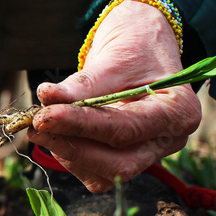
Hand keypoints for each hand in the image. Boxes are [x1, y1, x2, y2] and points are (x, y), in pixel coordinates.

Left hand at [27, 0, 201, 192]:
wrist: (142, 42)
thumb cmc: (136, 45)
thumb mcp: (113, 58)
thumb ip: (83, 85)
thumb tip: (47, 97)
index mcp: (178, 112)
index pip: (125, 130)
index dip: (81, 126)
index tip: (46, 116)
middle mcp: (168, 139)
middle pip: (119, 164)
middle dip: (74, 148)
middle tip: (37, 126)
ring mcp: (149, 153)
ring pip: (105, 174)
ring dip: (68, 153)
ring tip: (42, 126)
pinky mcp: (126, 157)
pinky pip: (96, 172)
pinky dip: (72, 155)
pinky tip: (56, 133)